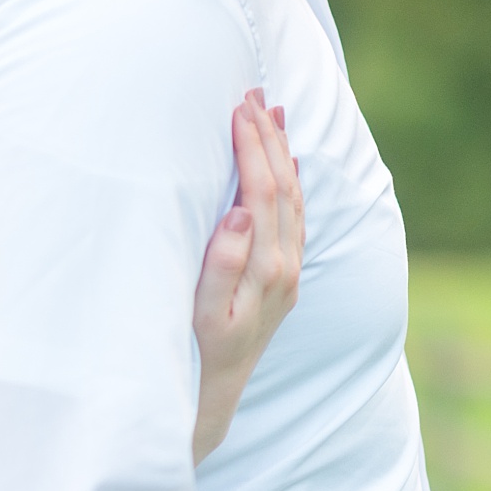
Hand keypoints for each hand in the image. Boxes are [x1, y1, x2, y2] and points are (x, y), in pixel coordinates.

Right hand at [192, 88, 303, 462]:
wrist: (214, 397)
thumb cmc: (196, 354)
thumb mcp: (202, 315)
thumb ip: (223, 264)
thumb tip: (242, 213)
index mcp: (266, 270)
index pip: (262, 193)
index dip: (252, 148)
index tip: (238, 109)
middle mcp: (285, 268)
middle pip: (284, 187)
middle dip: (269, 137)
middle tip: (252, 93)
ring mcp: (288, 272)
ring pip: (294, 198)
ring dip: (282, 150)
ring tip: (271, 110)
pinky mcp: (283, 277)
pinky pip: (294, 216)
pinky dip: (290, 180)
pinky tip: (286, 159)